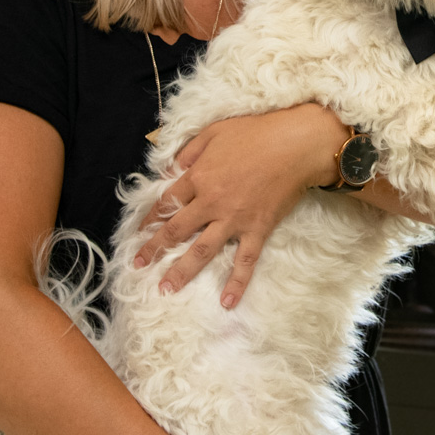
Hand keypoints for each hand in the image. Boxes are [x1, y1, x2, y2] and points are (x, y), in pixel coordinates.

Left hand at [132, 104, 349, 306]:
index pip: (166, 202)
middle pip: (177, 230)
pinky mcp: (257, 229)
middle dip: (155, 250)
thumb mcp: (214, 131)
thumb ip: (189, 151)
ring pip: (202, 251)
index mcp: (198, 177)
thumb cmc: (256, 133)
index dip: (150, 219)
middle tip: (138, 266)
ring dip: (182, 272)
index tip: (138, 232)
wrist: (296, 144)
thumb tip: (170, 169)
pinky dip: (237, 282)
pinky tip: (227, 302)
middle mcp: (211, 202)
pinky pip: (245, 260)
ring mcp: (234, 219)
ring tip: (166, 290)